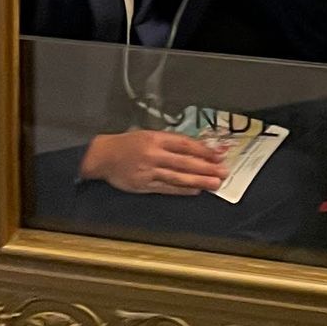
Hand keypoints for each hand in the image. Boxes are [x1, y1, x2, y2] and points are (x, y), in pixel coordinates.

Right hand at [77, 127, 230, 194]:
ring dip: (199, 181)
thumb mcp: (148, 134)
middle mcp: (154, 154)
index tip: (218, 154)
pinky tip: (195, 191)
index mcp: (155, 138)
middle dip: (206, 167)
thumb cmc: (126, 144)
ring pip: (178, 177)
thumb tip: (194, 148)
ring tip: (214, 183)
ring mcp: (149, 171)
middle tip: (223, 171)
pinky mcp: (144, 184)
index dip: (204, 150)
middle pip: (185, 162)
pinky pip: (167, 188)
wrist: (102, 156)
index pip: (185, 144)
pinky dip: (182, 190)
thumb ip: (169, 141)